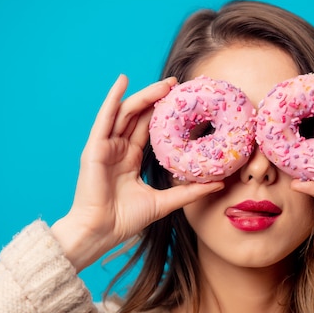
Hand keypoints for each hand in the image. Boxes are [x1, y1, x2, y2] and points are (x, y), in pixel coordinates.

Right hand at [52, 75, 223, 271]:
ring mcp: (106, 146)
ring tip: (165, 83)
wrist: (101, 231)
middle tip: (179, 85)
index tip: (184, 102)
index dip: (165, 115)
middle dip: (158, 99)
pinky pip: (105, 117)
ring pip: (127, 112)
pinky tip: (123, 80)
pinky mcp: (95, 147)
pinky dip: (113, 98)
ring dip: (145, 95)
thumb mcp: (164, 202)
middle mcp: (118, 149)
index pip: (149, 129)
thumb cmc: (126, 220)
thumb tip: (218, 184)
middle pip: (140, 116)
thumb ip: (189, 192)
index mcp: (131, 159)